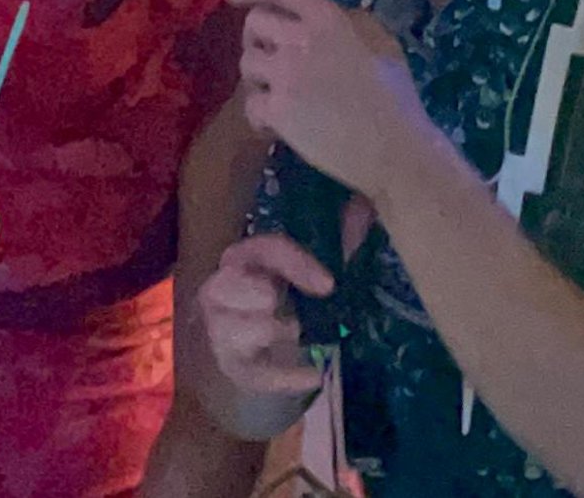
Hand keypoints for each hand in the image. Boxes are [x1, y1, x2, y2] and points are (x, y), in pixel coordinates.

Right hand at [197, 234, 332, 395]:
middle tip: (288, 306)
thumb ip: (337, 242)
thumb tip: (363, 207)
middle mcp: (222, 288)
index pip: (263, 250)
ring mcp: (220, 328)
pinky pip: (252, 373)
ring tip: (294, 333)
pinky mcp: (232, 365)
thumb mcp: (310, 269)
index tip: (328, 285)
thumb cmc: (284, 297)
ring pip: (231, 328)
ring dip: (268, 330)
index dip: (295, 264)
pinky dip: (284, 376)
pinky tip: (313, 374)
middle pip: (229, 283)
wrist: (253, 344)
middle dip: (262, 295)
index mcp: (245, 257)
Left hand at [231, 0, 426, 193]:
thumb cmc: (395, 98)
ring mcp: (285, 75)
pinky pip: (250, 104)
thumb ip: (348, 20)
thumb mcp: (381, 41)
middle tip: (271, 57)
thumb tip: (318, 13)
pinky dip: (259, 115)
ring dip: (258, 78)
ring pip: (247, 63)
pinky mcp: (277, 110)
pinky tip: (276, 126)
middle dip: (256, 37)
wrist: (395, 149)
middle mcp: (301, 40)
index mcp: (328, 19)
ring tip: (280, 95)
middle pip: (254, 22)